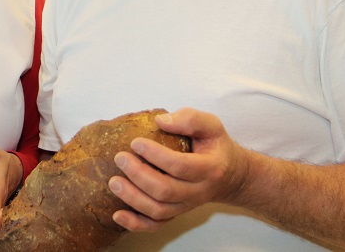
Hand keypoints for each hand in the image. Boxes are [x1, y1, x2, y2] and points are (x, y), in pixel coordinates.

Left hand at [108, 107, 249, 232]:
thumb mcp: (212, 126)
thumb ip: (190, 119)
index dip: (156, 155)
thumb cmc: (215, 147)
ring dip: (133, 198)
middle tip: (120, 158)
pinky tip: (117, 215)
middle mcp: (198, 192)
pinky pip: (156, 225)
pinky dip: (136, 224)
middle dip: (138, 175)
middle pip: (166, 191)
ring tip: (114, 182)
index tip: (135, 142)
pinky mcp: (176, 213)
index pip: (180, 166)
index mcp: (209, 168)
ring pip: (159, 210)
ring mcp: (186, 205)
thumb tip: (161, 121)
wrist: (230, 176)